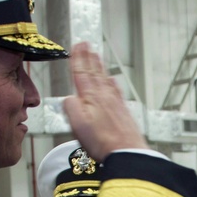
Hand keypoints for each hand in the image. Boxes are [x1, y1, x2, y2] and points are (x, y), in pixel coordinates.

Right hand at [63, 42, 146, 160]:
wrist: (127, 152)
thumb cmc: (103, 142)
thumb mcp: (77, 124)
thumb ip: (71, 107)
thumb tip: (69, 98)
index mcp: (91, 97)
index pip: (82, 73)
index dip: (79, 58)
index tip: (77, 46)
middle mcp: (104, 96)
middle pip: (95, 72)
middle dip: (89, 57)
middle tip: (87, 44)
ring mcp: (116, 103)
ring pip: (105, 79)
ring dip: (100, 66)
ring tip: (97, 56)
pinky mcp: (124, 112)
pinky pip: (116, 90)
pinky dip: (113, 82)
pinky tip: (113, 80)